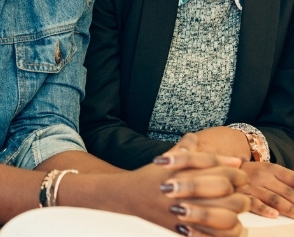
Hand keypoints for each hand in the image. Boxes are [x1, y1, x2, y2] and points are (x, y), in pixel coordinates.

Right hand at [115, 134, 248, 235]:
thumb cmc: (150, 177)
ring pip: (226, 216)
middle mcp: (185, 192)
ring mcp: (185, 214)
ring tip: (234, 207)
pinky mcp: (184, 231)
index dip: (233, 167)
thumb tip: (200, 139)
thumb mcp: (167, 158)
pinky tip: (229, 224)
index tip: (237, 166)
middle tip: (239, 189)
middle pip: (225, 190)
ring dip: (235, 211)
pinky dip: (227, 233)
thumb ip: (186, 147)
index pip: (218, 168)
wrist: (127, 196)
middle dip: (238, 189)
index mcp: (183, 172)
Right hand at [239, 161, 293, 217]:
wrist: (222, 167)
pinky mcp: (242, 194)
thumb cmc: (252, 174)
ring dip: (289, 208)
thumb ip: (287, 179)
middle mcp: (263, 176)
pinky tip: (274, 215)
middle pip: (288, 192)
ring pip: (274, 199)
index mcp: (272, 168)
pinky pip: (254, 203)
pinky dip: (264, 210)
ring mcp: (252, 185)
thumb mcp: (268, 170)